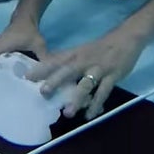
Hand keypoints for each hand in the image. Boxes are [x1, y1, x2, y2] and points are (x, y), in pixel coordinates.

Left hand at [25, 31, 143, 119]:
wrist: (127, 38)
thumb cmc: (101, 46)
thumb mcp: (82, 49)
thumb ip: (67, 59)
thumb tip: (47, 68)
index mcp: (76, 53)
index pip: (56, 60)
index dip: (42, 68)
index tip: (26, 77)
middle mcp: (85, 60)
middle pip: (68, 70)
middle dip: (55, 81)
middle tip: (43, 92)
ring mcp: (99, 68)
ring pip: (86, 84)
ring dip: (77, 98)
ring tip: (68, 113)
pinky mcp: (112, 75)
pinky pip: (104, 92)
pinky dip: (97, 104)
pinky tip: (90, 115)